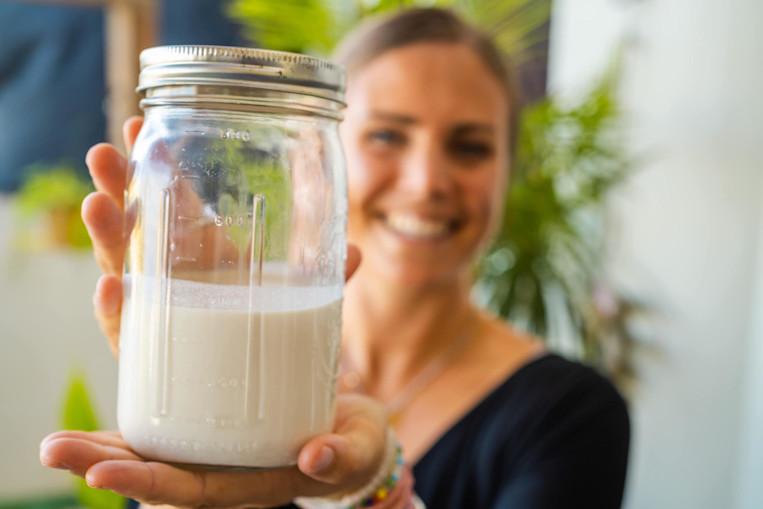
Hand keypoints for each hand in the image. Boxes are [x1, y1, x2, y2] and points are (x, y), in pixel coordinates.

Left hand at [40, 394, 386, 507]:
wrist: (349, 429)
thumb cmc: (352, 446)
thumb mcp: (355, 451)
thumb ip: (342, 456)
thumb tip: (317, 458)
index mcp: (247, 479)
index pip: (189, 487)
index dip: (147, 480)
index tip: (106, 472)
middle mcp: (217, 461)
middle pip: (151, 467)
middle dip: (99, 459)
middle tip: (52, 448)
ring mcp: (209, 436)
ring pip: (147, 436)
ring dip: (99, 432)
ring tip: (55, 428)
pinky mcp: (212, 404)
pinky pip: (166, 393)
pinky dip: (138, 366)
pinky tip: (114, 329)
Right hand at [83, 117, 361, 356]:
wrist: (260, 401)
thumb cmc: (268, 337)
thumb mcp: (296, 302)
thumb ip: (321, 279)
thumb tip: (356, 252)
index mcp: (203, 254)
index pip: (173, 201)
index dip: (158, 165)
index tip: (144, 122)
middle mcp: (172, 278)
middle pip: (136, 227)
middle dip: (117, 187)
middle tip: (103, 154)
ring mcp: (156, 315)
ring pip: (122, 270)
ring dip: (108, 237)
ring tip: (98, 204)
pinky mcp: (150, 357)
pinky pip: (126, 332)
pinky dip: (117, 310)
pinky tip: (112, 289)